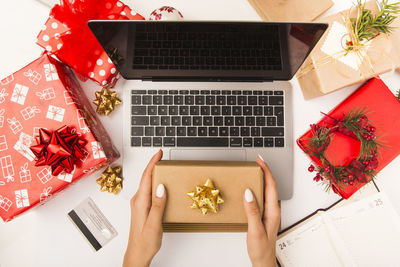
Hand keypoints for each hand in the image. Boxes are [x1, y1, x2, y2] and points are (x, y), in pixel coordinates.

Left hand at [123, 150, 165, 266]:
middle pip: (146, 177)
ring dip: (154, 173)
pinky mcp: (142, 207)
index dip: (153, 163)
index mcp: (140, 202)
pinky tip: (161, 184)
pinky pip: (148, 190)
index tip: (159, 153)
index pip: (146, 177)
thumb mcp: (154, 224)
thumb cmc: (145, 242)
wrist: (137, 254)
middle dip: (154, 164)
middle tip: (163, 156)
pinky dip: (155, 183)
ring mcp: (139, 204)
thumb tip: (161, 187)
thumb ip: (158, 205)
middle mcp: (138, 201)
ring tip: (163, 166)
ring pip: (147, 184)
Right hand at [243, 156, 280, 266]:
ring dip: (261, 178)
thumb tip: (248, 193)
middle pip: (270, 185)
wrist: (263, 261)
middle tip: (257, 161)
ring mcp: (268, 212)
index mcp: (272, 211)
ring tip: (255, 170)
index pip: (271, 186)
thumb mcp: (255, 230)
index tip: (260, 161)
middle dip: (264, 171)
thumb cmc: (261, 249)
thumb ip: (252, 211)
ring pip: (266, 190)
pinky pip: (261, 197)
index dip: (266, 171)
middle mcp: (272, 210)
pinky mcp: (263, 215)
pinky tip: (251, 187)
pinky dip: (257, 188)